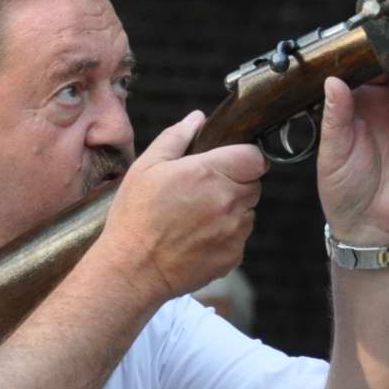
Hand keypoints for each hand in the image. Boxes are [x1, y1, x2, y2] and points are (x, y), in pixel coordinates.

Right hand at [94, 110, 267, 304]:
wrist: (132, 270)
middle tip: (202, 191)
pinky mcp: (233, 255)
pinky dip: (225, 235)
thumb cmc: (135, 217)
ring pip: (248, 211)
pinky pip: (240, 237)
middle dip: (235, 182)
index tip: (228, 162)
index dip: (243, 157)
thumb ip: (176, 138)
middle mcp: (228, 201)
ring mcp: (234, 231)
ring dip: (231, 210)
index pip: (255, 157)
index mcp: (209, 173)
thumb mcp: (146, 168)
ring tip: (196, 217)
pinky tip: (197, 238)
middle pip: (254, 183)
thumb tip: (197, 118)